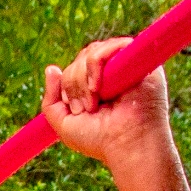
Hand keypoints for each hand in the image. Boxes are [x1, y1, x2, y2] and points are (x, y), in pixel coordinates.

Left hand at [39, 36, 171, 171]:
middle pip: (82, 57)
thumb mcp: (64, 124)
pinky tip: (97, 87)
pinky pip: (114, 45)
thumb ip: (51, 100)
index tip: (75, 110)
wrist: (127, 146)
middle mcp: (114, 72)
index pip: (77, 66)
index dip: (68, 83)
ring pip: (93, 51)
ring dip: (83, 77)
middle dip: (74, 82)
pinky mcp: (140, 60)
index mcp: (99, 84)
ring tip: (93, 103)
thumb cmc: (100, 140)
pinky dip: (97, 63)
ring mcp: (127, 65)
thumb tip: (51, 69)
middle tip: (84, 108)